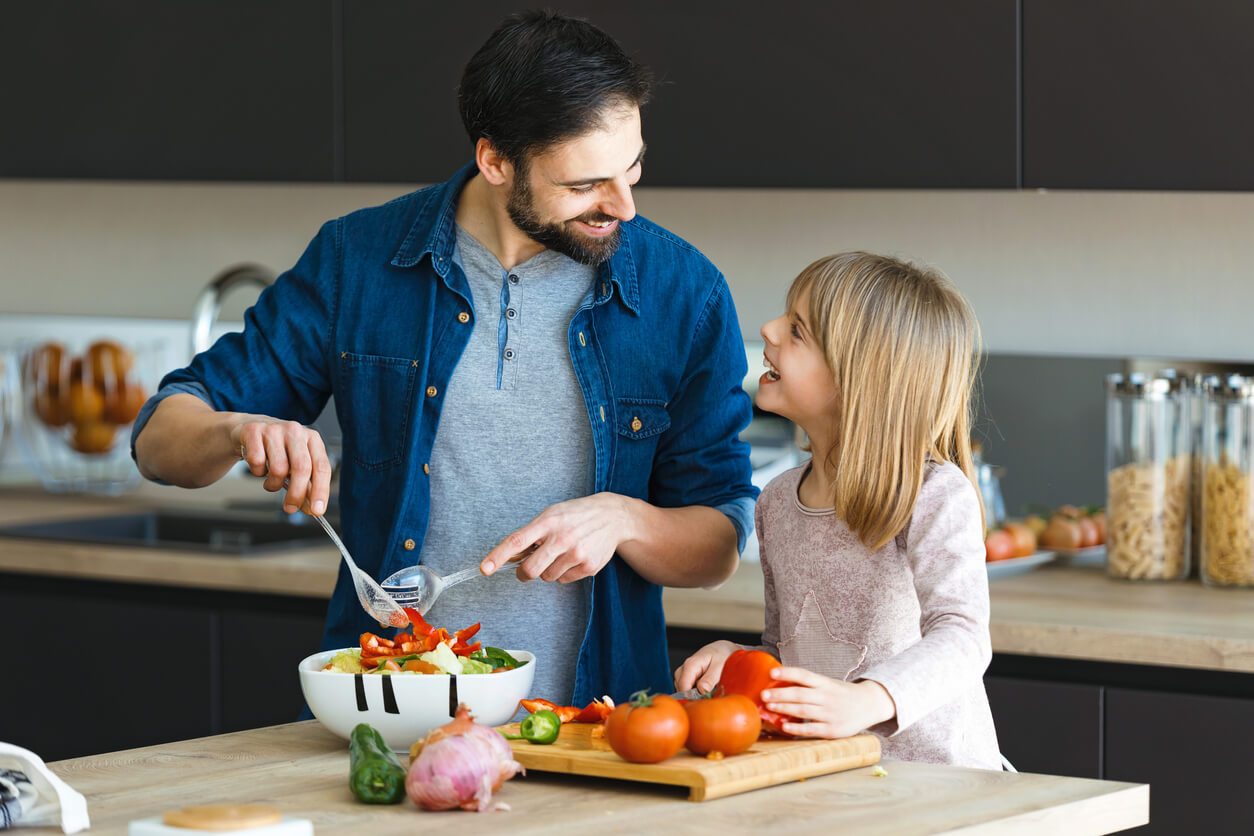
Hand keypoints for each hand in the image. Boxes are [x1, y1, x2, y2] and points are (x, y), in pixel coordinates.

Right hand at [234, 417, 332, 515]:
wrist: (250, 431)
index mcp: (312, 439)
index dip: (321, 490)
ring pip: (278, 468)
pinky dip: (257, 472)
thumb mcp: (296, 464)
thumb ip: (307, 485)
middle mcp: (295, 431)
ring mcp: (274, 430)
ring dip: (273, 484)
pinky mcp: (254, 431)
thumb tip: (312, 507)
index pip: (322, 467)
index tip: (317, 510)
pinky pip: (257, 462)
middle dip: (297, 494)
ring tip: (272, 482)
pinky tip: (259, 467)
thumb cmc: (278, 449)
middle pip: (302, 467)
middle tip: (291, 508)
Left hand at [480, 493, 629, 582]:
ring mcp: (577, 553)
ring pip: (547, 577)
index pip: (517, 541)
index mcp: (548, 521)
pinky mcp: (589, 566)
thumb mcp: (552, 514)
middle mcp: (562, 538)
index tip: (484, 569)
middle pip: (530, 569)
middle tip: (525, 570)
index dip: (498, 556)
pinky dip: (564, 572)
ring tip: (561, 553)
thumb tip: (511, 556)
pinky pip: (564, 580)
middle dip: (524, 573)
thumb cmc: (575, 515)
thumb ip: (532, 533)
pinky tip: (574, 557)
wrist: (612, 516)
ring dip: (548, 570)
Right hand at [673, 640, 741, 692]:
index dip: (690, 697)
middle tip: (709, 697)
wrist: (723, 649)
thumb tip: (702, 689)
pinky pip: (687, 689)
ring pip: (683, 690)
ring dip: (694, 695)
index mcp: (691, 664)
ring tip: (710, 691)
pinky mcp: (687, 678)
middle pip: (681, 689)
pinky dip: (695, 692)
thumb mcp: (720, 666)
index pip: (683, 685)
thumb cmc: (722, 655)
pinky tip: (706, 690)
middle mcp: (684, 669)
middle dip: (693, 696)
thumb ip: (711, 678)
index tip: (702, 703)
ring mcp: (684, 674)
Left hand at [762, 667, 896, 738]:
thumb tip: (778, 683)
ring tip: (768, 706)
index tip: (771, 672)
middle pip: (801, 694)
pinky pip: (812, 729)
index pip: (804, 676)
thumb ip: (808, 685)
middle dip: (780, 694)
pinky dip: (797, 728)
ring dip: (784, 709)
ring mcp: (831, 714)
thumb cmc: (841, 694)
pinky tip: (784, 726)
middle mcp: (828, 697)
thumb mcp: (828, 684)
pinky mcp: (833, 730)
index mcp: (825, 683)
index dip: (788, 673)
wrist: (869, 705)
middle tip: (763, 694)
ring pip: (804, 711)